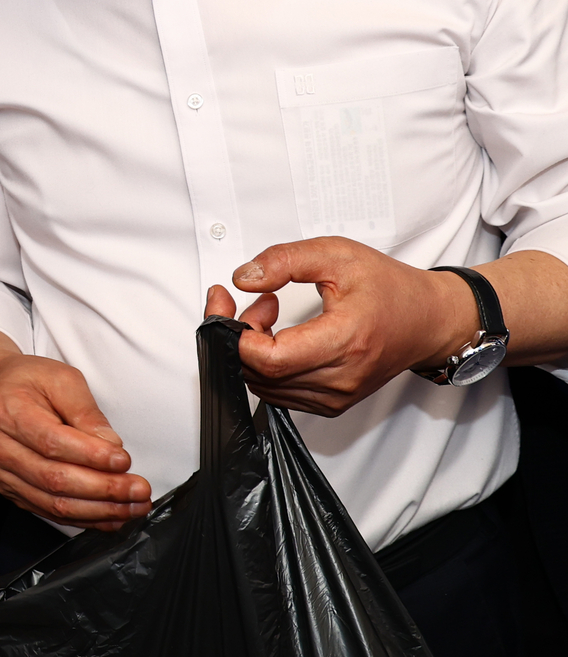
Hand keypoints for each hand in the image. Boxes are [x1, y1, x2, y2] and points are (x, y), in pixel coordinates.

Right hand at [0, 327, 151, 530]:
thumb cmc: (30, 380)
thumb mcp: (62, 378)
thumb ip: (86, 412)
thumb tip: (111, 447)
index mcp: (8, 412)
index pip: (53, 442)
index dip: (91, 456)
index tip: (124, 460)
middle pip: (54, 479)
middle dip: (103, 489)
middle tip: (139, 490)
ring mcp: (0, 473)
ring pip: (53, 503)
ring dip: (98, 510)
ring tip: (132, 507)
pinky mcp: (10, 490)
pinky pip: (48, 511)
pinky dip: (83, 518)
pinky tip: (109, 516)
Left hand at [203, 237, 478, 416]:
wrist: (428, 320)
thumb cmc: (390, 287)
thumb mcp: (336, 254)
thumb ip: (285, 260)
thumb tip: (243, 278)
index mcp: (345, 341)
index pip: (269, 359)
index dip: (236, 332)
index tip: (226, 299)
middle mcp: (341, 378)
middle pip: (260, 374)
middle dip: (239, 334)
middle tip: (253, 298)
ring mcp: (336, 397)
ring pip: (265, 386)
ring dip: (252, 349)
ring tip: (269, 311)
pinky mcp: (332, 403)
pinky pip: (280, 392)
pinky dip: (267, 363)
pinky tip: (280, 334)